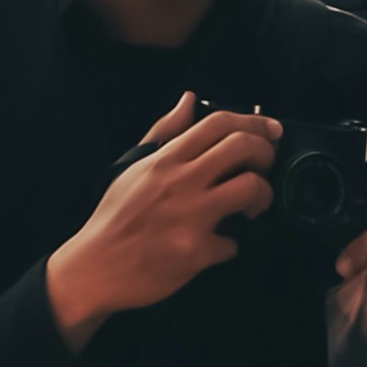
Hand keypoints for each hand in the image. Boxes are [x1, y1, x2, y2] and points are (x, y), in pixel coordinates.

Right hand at [45, 95, 281, 351]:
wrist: (95, 267)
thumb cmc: (115, 215)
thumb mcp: (133, 166)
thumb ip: (164, 132)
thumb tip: (189, 99)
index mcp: (166, 158)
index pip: (219, 123)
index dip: (253, 122)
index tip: (271, 131)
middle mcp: (180, 181)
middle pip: (243, 148)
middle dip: (266, 154)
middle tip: (265, 168)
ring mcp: (190, 216)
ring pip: (251, 188)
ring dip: (263, 196)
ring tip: (252, 207)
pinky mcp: (196, 252)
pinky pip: (233, 243)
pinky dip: (229, 246)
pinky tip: (217, 246)